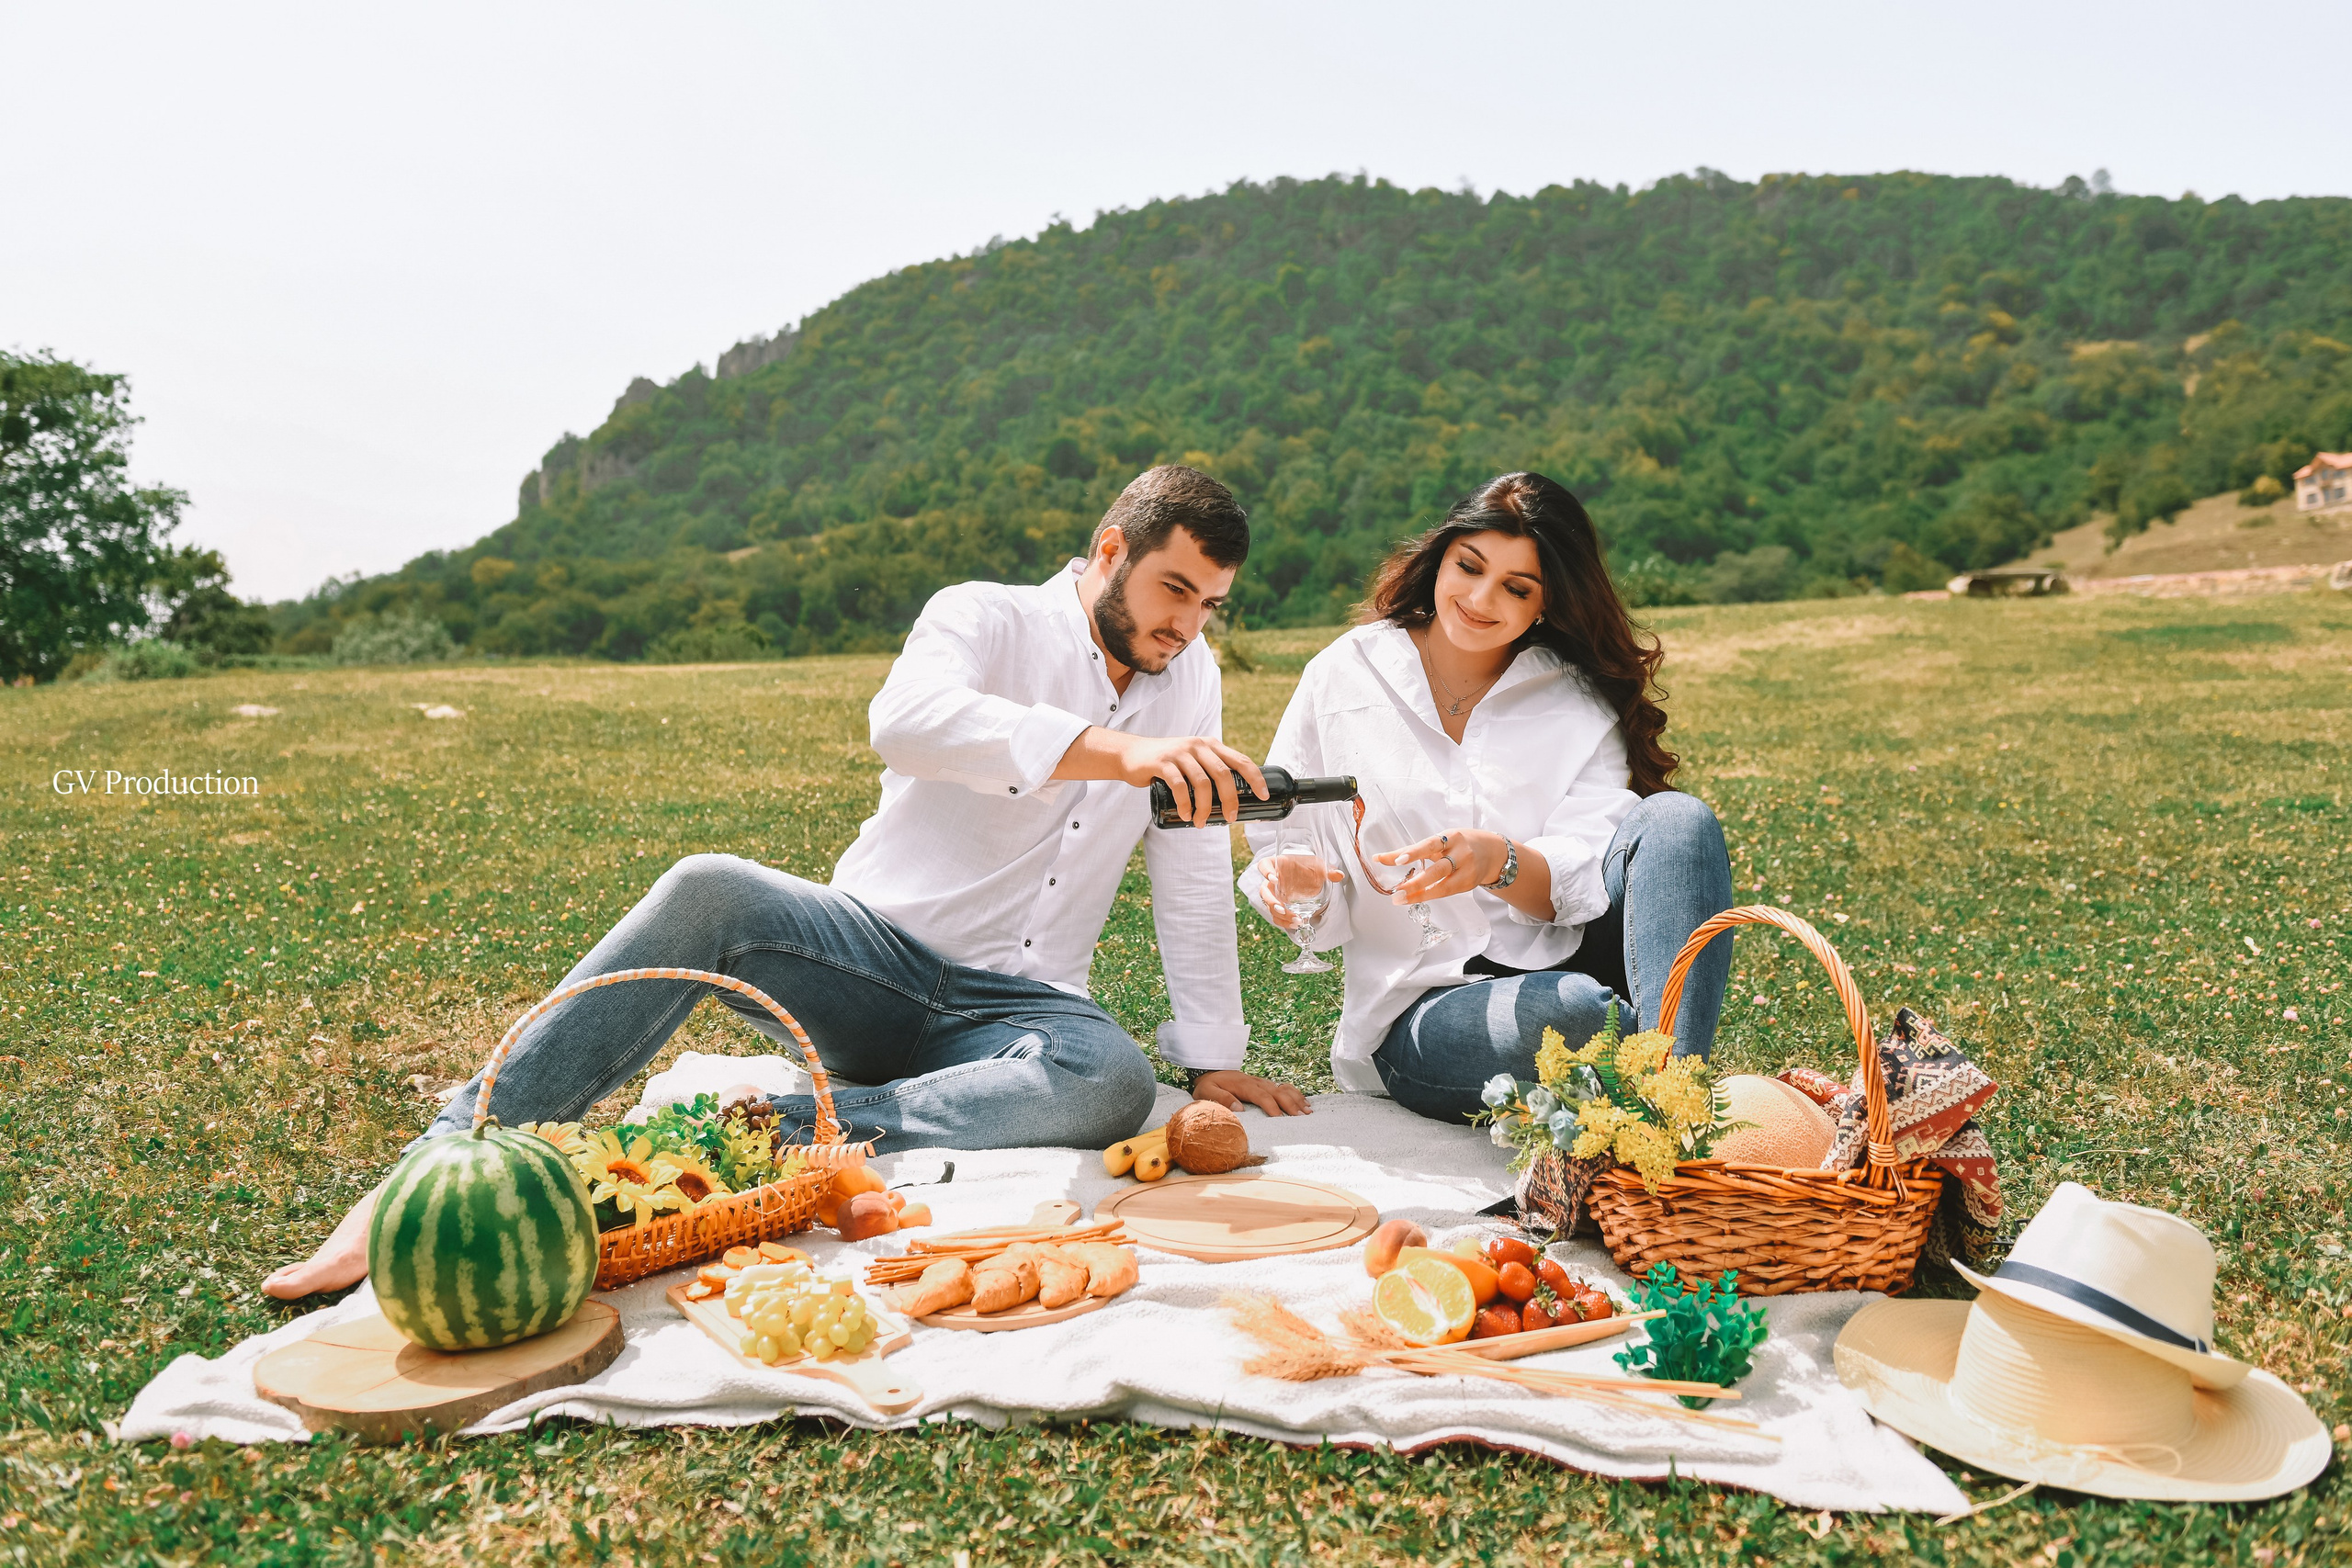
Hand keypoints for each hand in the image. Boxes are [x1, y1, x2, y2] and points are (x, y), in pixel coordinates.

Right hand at [1108, 731, 1268, 826]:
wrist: (1130, 755)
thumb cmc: (1165, 763)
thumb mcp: (1192, 760)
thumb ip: (1209, 770)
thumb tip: (1232, 799)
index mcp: (1210, 745)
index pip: (1240, 760)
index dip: (1255, 778)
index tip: (1264, 796)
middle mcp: (1197, 746)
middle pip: (1223, 774)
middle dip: (1230, 799)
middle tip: (1230, 818)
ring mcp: (1179, 753)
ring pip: (1202, 783)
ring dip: (1205, 808)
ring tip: (1201, 822)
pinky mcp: (1162, 762)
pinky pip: (1179, 786)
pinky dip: (1185, 804)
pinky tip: (1185, 815)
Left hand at [1190, 1070, 1310, 1116]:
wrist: (1209, 1071)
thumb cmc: (1208, 1085)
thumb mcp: (1207, 1092)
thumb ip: (1222, 1099)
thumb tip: (1239, 1109)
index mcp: (1242, 1084)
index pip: (1261, 1095)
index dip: (1271, 1106)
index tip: (1280, 1118)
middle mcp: (1255, 1082)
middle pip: (1277, 1091)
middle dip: (1290, 1104)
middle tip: (1301, 1117)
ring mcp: (1261, 1082)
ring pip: (1283, 1088)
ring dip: (1296, 1099)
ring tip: (1308, 1111)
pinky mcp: (1264, 1084)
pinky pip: (1283, 1086)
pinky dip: (1295, 1093)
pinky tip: (1304, 1102)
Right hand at [1260, 853, 1341, 927]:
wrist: (1307, 875)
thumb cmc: (1307, 866)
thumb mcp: (1318, 866)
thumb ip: (1327, 870)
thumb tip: (1339, 875)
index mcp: (1276, 865)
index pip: (1263, 865)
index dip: (1265, 872)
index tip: (1274, 879)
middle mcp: (1271, 881)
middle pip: (1264, 891)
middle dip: (1271, 901)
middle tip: (1281, 908)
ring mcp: (1273, 894)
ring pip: (1269, 906)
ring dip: (1280, 915)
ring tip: (1296, 920)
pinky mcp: (1278, 905)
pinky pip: (1276, 916)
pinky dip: (1284, 922)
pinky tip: (1296, 924)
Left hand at [1375, 828, 1509, 902]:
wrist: (1492, 852)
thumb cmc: (1460, 844)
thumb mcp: (1442, 840)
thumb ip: (1417, 849)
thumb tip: (1385, 858)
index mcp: (1451, 837)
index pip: (1429, 845)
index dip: (1413, 853)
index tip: (1396, 860)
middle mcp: (1461, 853)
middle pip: (1437, 870)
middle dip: (1415, 882)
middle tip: (1396, 890)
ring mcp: (1467, 871)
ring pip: (1442, 886)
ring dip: (1419, 894)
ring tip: (1400, 899)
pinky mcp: (1468, 884)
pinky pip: (1446, 892)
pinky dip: (1429, 895)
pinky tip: (1415, 897)